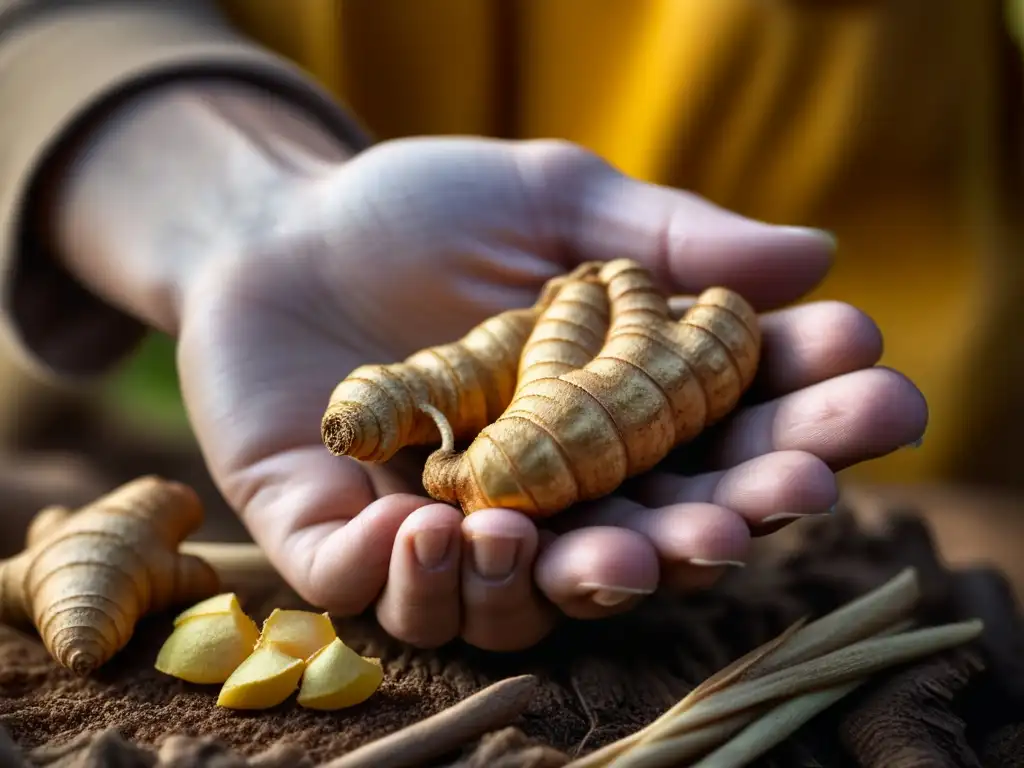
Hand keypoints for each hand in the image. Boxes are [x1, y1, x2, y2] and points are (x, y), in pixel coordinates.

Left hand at [174, 137, 926, 649]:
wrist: (276, 227)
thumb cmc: (423, 212)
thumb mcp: (554, 199)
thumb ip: (665, 236)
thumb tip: (811, 257)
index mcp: (602, 417)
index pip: (717, 443)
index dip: (800, 428)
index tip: (872, 393)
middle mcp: (538, 490)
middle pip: (645, 539)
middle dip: (724, 527)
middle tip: (783, 497)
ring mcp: (438, 523)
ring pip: (520, 603)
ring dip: (577, 582)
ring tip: (599, 544)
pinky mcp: (332, 534)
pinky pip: (374, 594)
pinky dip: (413, 583)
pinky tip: (437, 528)